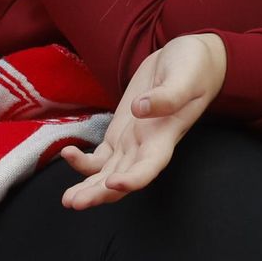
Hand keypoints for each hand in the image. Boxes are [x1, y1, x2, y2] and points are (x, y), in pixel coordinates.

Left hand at [59, 34, 226, 209]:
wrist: (190, 58)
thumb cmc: (194, 66)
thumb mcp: (185, 77)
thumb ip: (167, 95)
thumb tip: (139, 109)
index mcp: (166, 135)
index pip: (151, 166)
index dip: (133, 180)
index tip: (113, 183)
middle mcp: (148, 145)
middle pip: (123, 178)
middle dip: (99, 194)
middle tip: (74, 202)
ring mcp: (132, 140)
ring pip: (108, 173)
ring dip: (89, 187)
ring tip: (67, 199)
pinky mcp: (120, 131)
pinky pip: (100, 156)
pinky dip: (83, 161)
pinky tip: (68, 154)